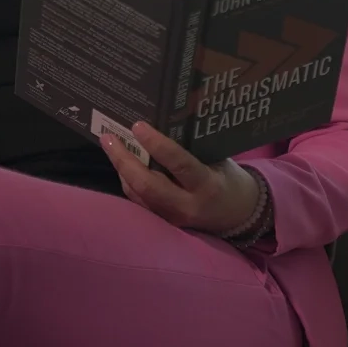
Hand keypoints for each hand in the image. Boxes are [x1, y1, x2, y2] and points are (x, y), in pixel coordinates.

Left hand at [100, 122, 258, 233]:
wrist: (238, 215)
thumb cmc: (228, 179)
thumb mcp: (216, 160)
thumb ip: (192, 148)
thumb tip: (161, 123)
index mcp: (206, 185)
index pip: (179, 165)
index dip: (157, 145)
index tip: (138, 126)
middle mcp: (187, 205)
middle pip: (147, 185)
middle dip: (124, 161)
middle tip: (109, 137)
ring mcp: (174, 218)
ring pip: (138, 194)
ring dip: (121, 169)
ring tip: (110, 144)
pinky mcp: (164, 223)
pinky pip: (140, 202)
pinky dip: (128, 181)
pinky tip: (121, 164)